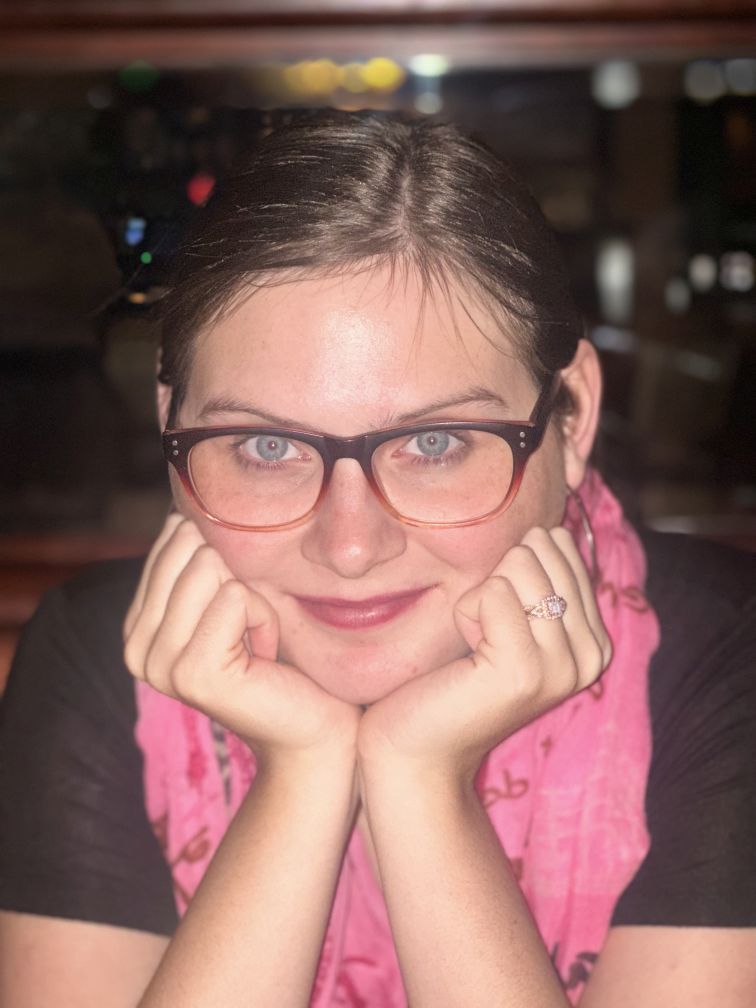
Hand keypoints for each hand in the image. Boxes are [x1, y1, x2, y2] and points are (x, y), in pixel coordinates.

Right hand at [124, 514, 359, 762]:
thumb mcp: (229, 603)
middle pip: (191, 552)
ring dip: (253, 601)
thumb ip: (197, 566)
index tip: (236, 613)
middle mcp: (136, 650)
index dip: (221, 565)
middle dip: (237, 582)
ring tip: (257, 642)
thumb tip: (182, 511)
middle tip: (249, 631)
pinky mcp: (195, 672)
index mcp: (137, 630)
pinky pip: (237, 596)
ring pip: (210, 569)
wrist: (312, 727)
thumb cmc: (279, 661)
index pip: (170, 544)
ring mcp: (161, 665)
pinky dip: (265, 617)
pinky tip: (265, 656)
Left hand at [358, 525, 611, 780]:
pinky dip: (465, 613)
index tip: (499, 622)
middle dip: (496, 581)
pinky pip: (491, 590)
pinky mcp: (525, 669)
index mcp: (595, 639)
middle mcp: (593, 654)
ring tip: (475, 645)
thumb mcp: (507, 619)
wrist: (419, 747)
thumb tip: (547, 526)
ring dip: (478, 598)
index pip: (562, 548)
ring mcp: (563, 665)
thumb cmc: (453, 676)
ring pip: (518, 565)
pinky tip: (466, 654)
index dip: (511, 570)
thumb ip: (536, 578)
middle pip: (541, 551)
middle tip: (483, 635)